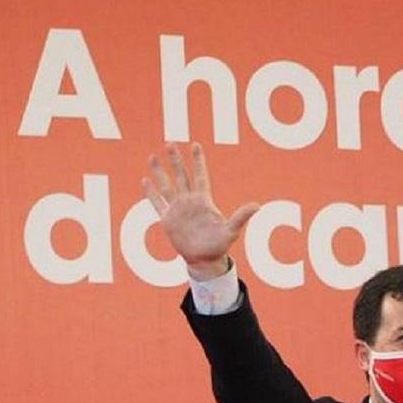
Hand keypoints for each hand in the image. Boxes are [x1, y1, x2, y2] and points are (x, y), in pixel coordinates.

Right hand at [142, 143, 258, 279]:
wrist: (204, 259)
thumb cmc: (219, 245)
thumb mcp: (231, 230)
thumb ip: (241, 217)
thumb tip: (258, 206)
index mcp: (204, 201)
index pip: (199, 176)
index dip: (197, 161)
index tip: (195, 145)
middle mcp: (189, 201)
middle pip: (181, 176)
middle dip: (175, 160)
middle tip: (170, 143)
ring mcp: (177, 209)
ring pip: (166, 185)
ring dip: (159, 172)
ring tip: (153, 156)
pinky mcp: (167, 219)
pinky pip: (157, 203)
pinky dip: (151, 193)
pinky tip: (145, 180)